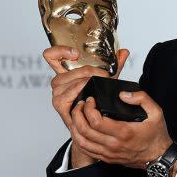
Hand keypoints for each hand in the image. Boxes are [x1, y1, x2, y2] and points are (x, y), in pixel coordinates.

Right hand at [43, 45, 129, 167]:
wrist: (96, 126)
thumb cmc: (99, 101)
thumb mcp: (107, 81)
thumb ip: (115, 66)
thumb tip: (124, 52)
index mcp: (67, 73)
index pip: (51, 56)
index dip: (59, 51)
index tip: (76, 53)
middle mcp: (60, 83)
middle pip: (63, 69)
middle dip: (85, 70)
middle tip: (102, 75)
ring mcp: (58, 94)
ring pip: (64, 81)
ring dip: (82, 81)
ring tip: (96, 83)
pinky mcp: (60, 106)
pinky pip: (64, 96)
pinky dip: (76, 92)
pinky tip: (86, 95)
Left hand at [70, 91, 175, 170]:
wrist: (159, 156)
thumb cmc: (157, 136)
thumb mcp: (156, 112)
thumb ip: (142, 99)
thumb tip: (124, 94)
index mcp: (124, 132)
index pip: (96, 121)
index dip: (88, 108)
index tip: (90, 100)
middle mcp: (114, 144)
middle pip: (84, 130)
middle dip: (78, 114)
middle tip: (80, 105)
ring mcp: (109, 153)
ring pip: (82, 142)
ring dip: (75, 127)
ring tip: (77, 116)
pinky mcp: (107, 158)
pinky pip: (86, 150)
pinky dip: (78, 139)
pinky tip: (80, 130)